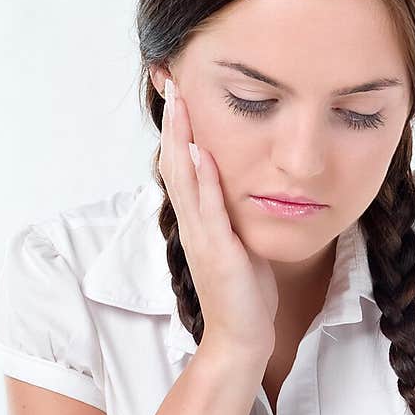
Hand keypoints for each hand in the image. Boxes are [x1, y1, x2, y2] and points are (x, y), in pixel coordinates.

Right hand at [159, 76, 277, 360]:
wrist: (242, 338)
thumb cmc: (245, 293)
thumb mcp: (240, 241)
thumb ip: (233, 210)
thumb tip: (240, 180)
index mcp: (200, 218)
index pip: (184, 161)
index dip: (179, 124)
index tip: (178, 86)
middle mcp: (194, 223)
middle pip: (176, 160)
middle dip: (174, 118)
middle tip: (168, 76)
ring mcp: (203, 237)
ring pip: (186, 178)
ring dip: (181, 138)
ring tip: (179, 101)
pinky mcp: (218, 253)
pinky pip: (209, 210)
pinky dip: (204, 181)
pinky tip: (202, 153)